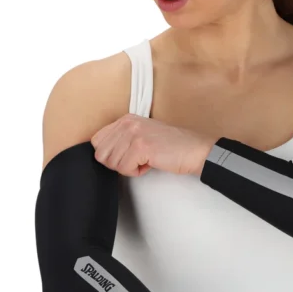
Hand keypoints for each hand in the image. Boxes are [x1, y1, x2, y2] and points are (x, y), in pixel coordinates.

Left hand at [90, 113, 216, 176]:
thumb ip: (123, 140)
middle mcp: (127, 123)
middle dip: (117, 164)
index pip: (97, 141)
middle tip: (136, 161)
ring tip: (145, 161)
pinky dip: (136, 172)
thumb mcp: (143, 136)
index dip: (110, 155)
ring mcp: (134, 134)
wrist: (194, 150)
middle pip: (101, 154)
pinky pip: (124, 168)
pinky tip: (150, 164)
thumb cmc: (173, 147)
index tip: (127, 157)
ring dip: (128, 168)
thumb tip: (104, 154)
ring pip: (112, 163)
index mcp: (126, 119)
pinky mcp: (141, 147)